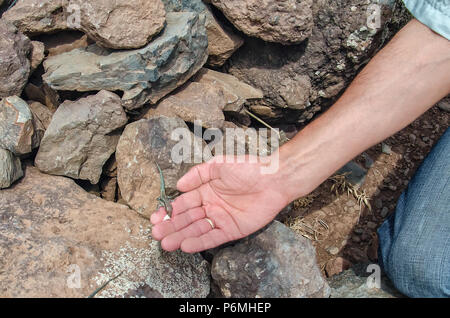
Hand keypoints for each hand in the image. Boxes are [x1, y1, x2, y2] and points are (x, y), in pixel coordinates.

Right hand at [150, 156, 289, 252]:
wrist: (273, 178)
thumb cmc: (247, 168)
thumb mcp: (218, 165)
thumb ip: (198, 174)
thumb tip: (179, 185)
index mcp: (206, 191)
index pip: (184, 204)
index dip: (169, 211)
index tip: (156, 218)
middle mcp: (211, 206)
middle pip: (187, 219)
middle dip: (171, 227)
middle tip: (156, 234)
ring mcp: (221, 219)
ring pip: (197, 230)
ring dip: (181, 236)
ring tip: (165, 243)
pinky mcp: (233, 230)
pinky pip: (213, 238)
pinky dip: (199, 242)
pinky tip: (185, 245)